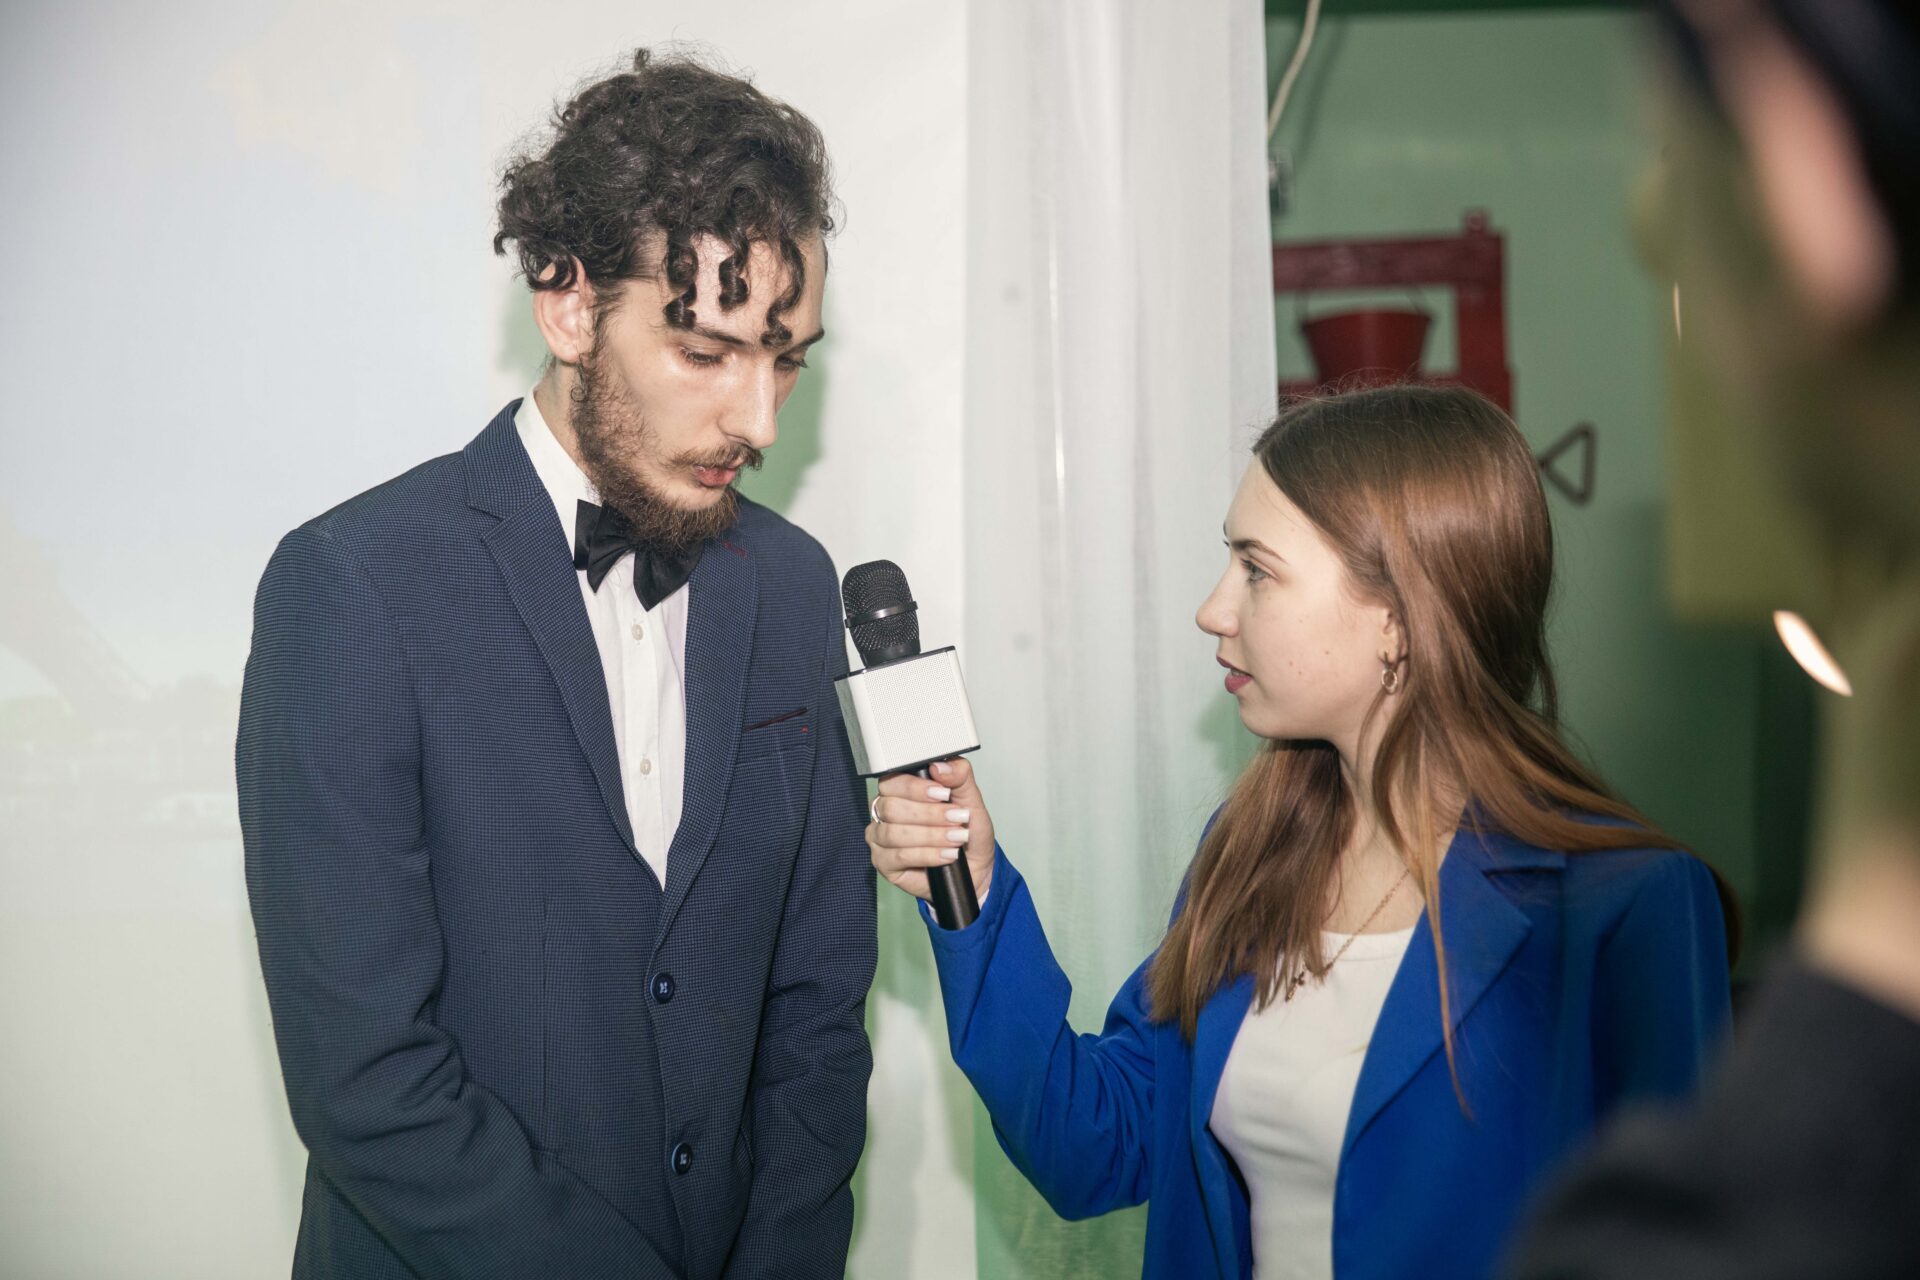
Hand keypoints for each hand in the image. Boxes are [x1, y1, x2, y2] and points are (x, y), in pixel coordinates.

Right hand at [866, 757, 994, 907]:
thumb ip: (958, 776)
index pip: (892, 781)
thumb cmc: (966, 830)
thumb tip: (940, 766)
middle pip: (892, 808)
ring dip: (931, 836)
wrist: (975, 865)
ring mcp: (881, 838)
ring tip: (956, 838)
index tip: (943, 793)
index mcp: (899, 790)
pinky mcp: (884, 863)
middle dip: (929, 814)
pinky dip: (928, 855)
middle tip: (956, 818)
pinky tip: (946, 855)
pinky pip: (899, 856)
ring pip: (894, 833)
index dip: (915, 788)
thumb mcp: (969, 798)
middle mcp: (884, 812)